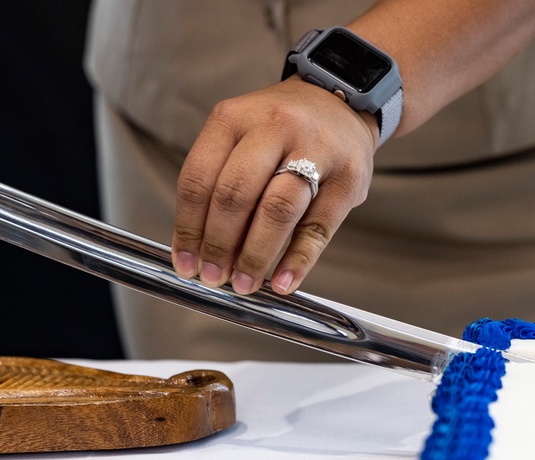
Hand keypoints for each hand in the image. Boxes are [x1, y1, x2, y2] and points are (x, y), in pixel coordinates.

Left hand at [172, 77, 378, 295]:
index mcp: (234, 118)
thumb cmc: (280, 132)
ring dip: (255, 256)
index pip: (199, 180)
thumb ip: (219, 186)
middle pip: (235, 195)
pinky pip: (318, 226)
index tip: (186, 263)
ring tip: (244, 284)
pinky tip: (283, 282)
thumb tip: (201, 253)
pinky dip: (298, 260)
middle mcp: (274, 126)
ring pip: (277, 210)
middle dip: (219, 245)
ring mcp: (316, 149)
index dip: (188, 228)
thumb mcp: (240, 139)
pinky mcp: (349, 176)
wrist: (342, 101)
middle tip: (213, 277)